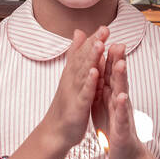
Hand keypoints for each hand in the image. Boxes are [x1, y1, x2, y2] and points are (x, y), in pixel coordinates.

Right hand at [44, 26, 107, 148]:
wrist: (55, 131)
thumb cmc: (65, 104)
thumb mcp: (70, 77)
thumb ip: (75, 54)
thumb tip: (78, 33)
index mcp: (73, 74)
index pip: (83, 54)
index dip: (93, 40)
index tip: (104, 27)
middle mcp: (72, 80)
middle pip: (84, 59)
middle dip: (94, 44)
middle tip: (104, 30)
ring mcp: (74, 93)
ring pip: (84, 73)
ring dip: (92, 58)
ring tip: (100, 44)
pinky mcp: (77, 106)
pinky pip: (85, 93)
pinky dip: (89, 83)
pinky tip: (95, 73)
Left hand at [93, 43, 142, 158]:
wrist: (124, 152)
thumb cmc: (113, 125)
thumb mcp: (105, 102)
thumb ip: (104, 84)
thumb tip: (100, 65)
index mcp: (112, 93)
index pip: (110, 72)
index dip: (108, 55)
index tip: (106, 37)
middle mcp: (119, 99)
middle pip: (118, 78)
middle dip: (118, 60)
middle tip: (118, 42)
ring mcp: (123, 112)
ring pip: (122, 92)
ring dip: (121, 78)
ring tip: (120, 63)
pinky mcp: (122, 127)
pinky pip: (122, 115)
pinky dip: (122, 106)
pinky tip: (122, 97)